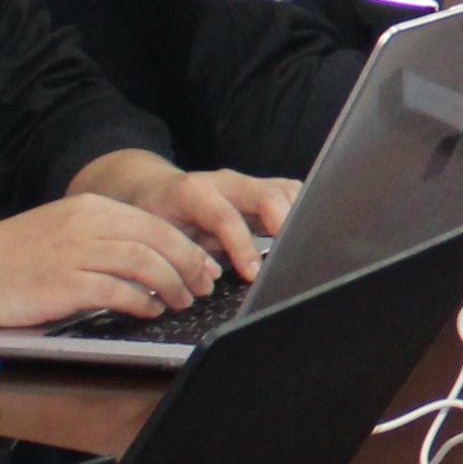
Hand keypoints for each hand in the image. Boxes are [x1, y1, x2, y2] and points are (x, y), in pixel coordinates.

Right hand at [0, 191, 228, 327]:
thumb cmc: (9, 258)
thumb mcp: (59, 231)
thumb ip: (100, 238)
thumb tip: (149, 259)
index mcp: (87, 207)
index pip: (154, 222)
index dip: (186, 246)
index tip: (203, 266)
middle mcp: (85, 223)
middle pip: (159, 240)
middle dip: (190, 265)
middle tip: (204, 286)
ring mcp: (74, 252)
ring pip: (145, 264)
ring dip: (172, 286)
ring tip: (181, 301)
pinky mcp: (64, 284)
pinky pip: (119, 292)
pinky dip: (143, 303)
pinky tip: (150, 310)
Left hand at [100, 157, 294, 281]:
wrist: (156, 191)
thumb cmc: (159, 219)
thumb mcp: (162, 238)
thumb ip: (184, 256)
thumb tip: (210, 281)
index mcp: (193, 192)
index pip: (224, 215)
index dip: (242, 245)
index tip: (253, 275)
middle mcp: (225, 182)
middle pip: (266, 194)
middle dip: (283, 226)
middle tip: (291, 260)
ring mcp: (247, 183)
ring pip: (285, 191)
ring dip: (298, 219)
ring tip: (304, 250)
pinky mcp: (263, 189)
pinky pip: (292, 194)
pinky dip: (302, 213)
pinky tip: (305, 237)